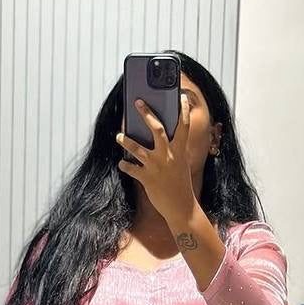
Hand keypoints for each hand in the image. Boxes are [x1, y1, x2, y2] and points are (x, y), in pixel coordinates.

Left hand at [116, 93, 195, 223]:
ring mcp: (157, 167)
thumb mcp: (181, 164)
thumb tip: (160, 138)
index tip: (182, 97)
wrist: (182, 208)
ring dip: (126, 140)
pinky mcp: (147, 179)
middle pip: (156, 129)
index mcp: (179, 151)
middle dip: (146, 113)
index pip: (183, 126)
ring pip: (137, 148)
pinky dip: (124, 165)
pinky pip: (131, 169)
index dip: (184, 110)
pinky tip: (121, 164)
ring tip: (119, 136)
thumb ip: (173, 151)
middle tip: (137, 102)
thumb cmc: (180, 185)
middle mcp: (168, 156)